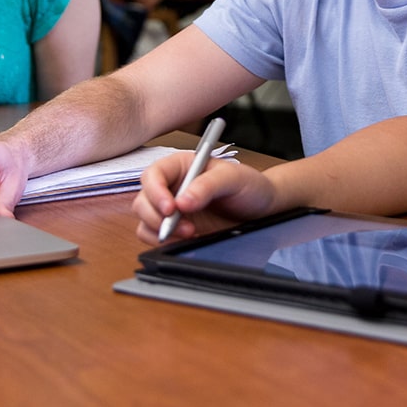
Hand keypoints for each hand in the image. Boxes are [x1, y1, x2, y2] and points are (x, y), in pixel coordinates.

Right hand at [131, 150, 277, 244]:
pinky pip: (155, 235)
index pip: (154, 174)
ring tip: (190, 232)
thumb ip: (207, 185)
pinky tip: (189, 238)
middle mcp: (172, 186)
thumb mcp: (233, 178)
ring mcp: (172, 209)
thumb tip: (182, 201)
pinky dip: (164, 240)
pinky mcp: (176, 228)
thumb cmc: (249, 185)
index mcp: (181, 166)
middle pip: (144, 200)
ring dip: (160, 230)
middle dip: (156, 215)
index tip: (170, 208)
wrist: (262, 208)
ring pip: (145, 220)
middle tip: (182, 226)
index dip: (155, 191)